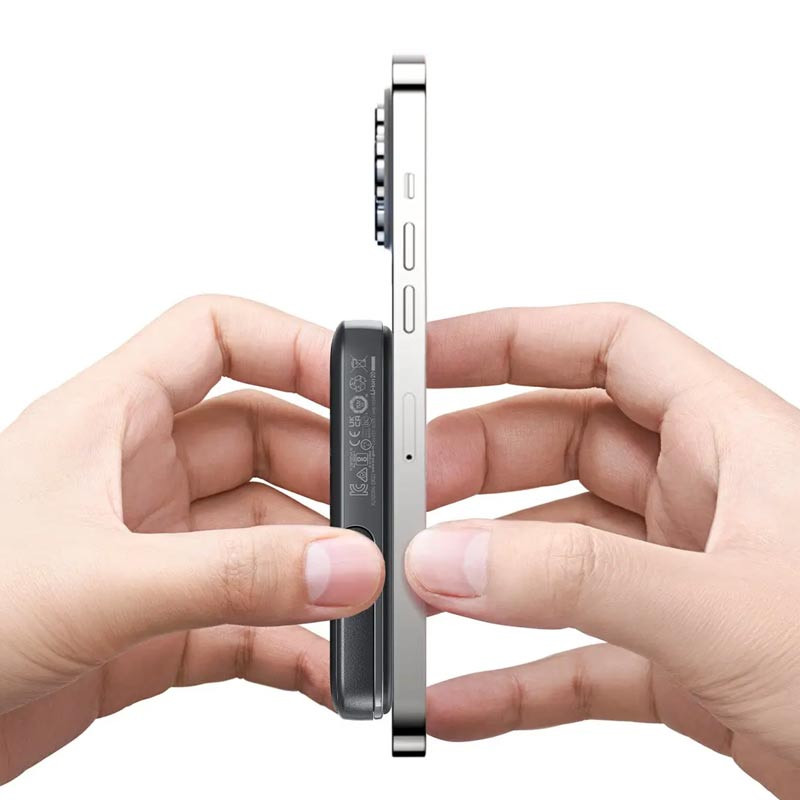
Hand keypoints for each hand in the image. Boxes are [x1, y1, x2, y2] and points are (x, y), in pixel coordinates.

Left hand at [0, 295, 382, 782]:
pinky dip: (292, 642)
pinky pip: (247, 620)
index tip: (359, 385)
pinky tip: (323, 665)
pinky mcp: (156, 626)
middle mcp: (136, 478)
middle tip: (381, 517)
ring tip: (362, 604)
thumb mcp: (94, 584)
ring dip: (317, 572)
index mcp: (109, 421)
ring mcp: (151, 553)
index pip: (216, 339)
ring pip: (265, 539)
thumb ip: (229, 578)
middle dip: (328, 478)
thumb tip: (343, 565)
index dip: (291, 347)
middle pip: (264, 444)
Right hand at [410, 304, 799, 797]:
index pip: (601, 346)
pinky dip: (514, 675)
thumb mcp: (729, 609)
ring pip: (555, 552)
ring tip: (418, 591)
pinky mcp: (676, 660)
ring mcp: (682, 580)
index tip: (430, 358)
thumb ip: (583, 581)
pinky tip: (462, 694)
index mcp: (728, 441)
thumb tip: (455, 559)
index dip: (511, 338)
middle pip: (557, 444)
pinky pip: (573, 655)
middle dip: (475, 465)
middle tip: (409, 493)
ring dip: (484, 575)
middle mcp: (701, 499)